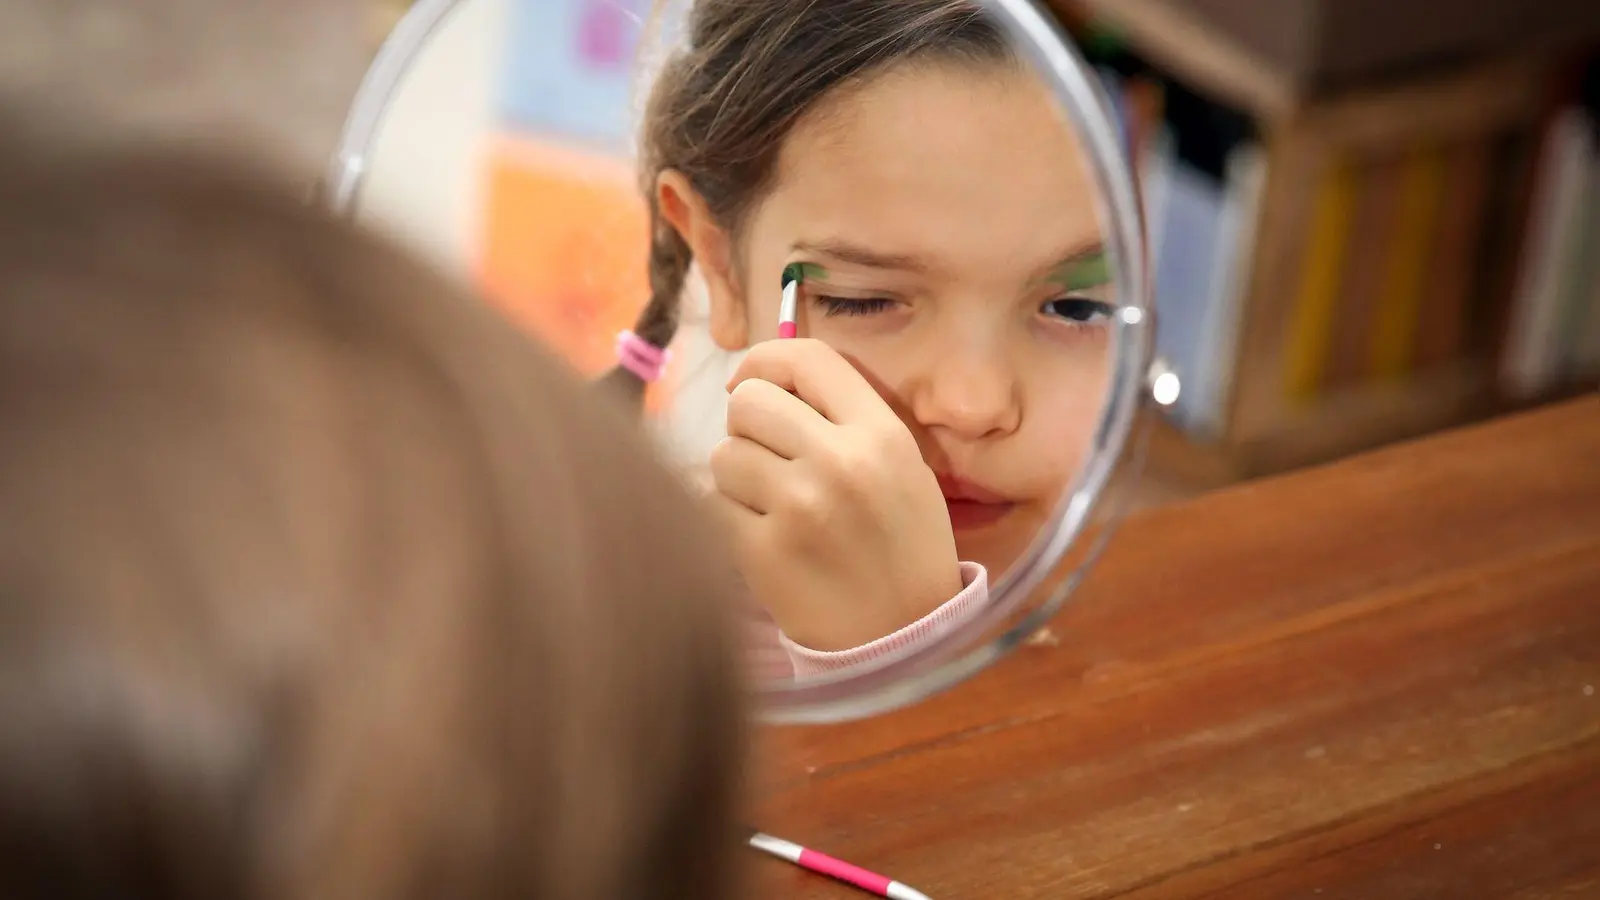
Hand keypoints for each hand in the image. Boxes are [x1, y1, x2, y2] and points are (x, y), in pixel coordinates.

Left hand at [710, 339, 961, 651]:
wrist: (903, 638)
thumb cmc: (902, 549)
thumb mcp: (903, 468)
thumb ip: (847, 418)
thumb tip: (765, 378)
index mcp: (882, 434)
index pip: (807, 358)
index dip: (764, 360)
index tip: (748, 380)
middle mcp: (841, 461)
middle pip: (749, 401)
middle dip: (745, 425)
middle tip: (764, 458)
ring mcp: (800, 506)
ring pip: (723, 453)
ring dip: (735, 478)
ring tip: (769, 507)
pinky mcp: (764, 551)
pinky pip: (712, 504)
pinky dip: (725, 518)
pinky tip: (759, 539)